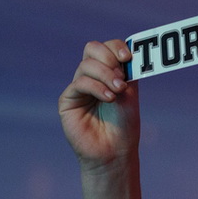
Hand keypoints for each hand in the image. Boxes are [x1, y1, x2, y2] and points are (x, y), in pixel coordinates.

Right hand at [59, 40, 142, 198]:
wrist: (115, 151)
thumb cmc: (124, 124)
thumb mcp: (130, 93)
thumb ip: (126, 70)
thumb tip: (124, 49)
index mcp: (108, 72)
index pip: (107, 48)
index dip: (116, 47)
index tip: (128, 57)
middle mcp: (92, 77)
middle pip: (92, 49)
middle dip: (109, 58)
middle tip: (121, 76)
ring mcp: (79, 88)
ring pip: (86, 65)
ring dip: (105, 75)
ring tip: (117, 91)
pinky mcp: (68, 100)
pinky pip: (79, 82)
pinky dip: (96, 87)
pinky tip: (108, 97)